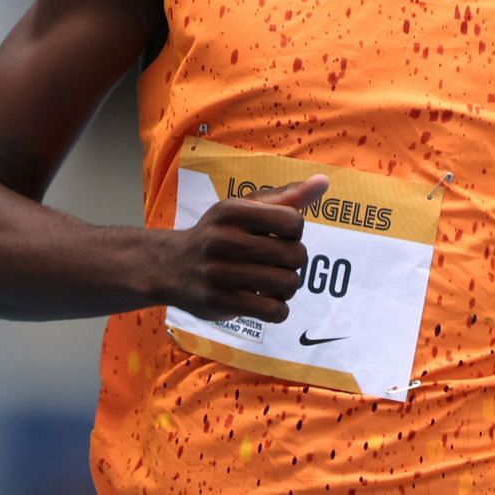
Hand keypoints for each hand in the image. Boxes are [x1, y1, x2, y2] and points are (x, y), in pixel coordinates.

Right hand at [156, 175, 328, 322]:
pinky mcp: (220, 302)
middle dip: (294, 262)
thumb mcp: (245, 208)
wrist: (170, 266)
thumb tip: (323, 182)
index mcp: (233, 211)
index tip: (278, 237)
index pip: (293, 221)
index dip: (294, 232)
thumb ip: (286, 197)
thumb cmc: (219, 233)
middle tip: (278, 263)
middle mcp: (224, 239)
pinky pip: (273, 311)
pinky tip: (267, 301)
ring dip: (288, 286)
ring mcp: (220, 273)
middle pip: (295, 255)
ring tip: (274, 283)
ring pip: (287, 284)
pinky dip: (279, 309)